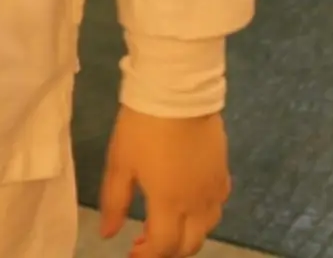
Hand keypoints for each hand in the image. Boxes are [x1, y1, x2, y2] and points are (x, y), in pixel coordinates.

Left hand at [99, 108, 230, 257]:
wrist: (178, 91)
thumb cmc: (142, 127)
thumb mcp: (119, 163)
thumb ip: (115, 202)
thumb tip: (109, 233)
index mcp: (169, 204)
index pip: (164, 247)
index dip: (147, 256)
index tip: (131, 252)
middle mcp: (197, 204)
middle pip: (190, 245)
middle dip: (168, 251)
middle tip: (144, 242)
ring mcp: (214, 189)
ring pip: (207, 228)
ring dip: (186, 235)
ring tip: (165, 224)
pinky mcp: (223, 173)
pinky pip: (217, 207)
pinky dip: (202, 216)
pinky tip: (187, 203)